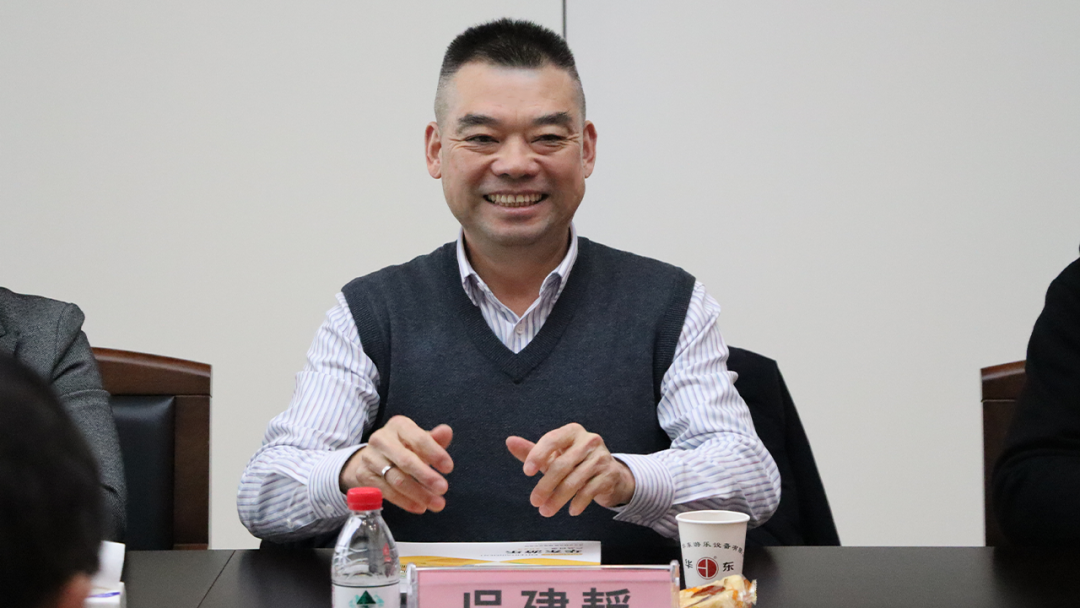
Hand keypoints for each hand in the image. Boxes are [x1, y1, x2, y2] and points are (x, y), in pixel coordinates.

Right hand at [339, 416, 453, 513]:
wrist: (373, 457)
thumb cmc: (403, 447)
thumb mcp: (419, 440)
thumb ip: (434, 439)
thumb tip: (447, 431)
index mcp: (399, 425)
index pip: (419, 439)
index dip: (435, 453)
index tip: (449, 468)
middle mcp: (381, 439)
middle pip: (406, 460)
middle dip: (427, 476)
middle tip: (443, 488)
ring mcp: (370, 457)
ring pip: (397, 479)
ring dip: (419, 494)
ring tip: (436, 504)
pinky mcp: (363, 475)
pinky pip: (387, 492)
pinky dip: (405, 502)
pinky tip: (419, 506)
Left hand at [506, 423, 635, 516]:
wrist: (609, 474)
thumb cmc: (576, 462)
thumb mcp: (554, 456)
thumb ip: (532, 451)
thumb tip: (510, 442)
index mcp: (572, 431)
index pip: (552, 440)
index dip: (537, 455)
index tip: (526, 472)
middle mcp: (589, 441)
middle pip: (562, 465)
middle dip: (545, 486)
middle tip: (534, 501)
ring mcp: (601, 457)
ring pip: (574, 481)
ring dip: (558, 499)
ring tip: (546, 510)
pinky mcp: (609, 474)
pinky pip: (589, 491)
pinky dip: (578, 503)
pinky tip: (571, 510)